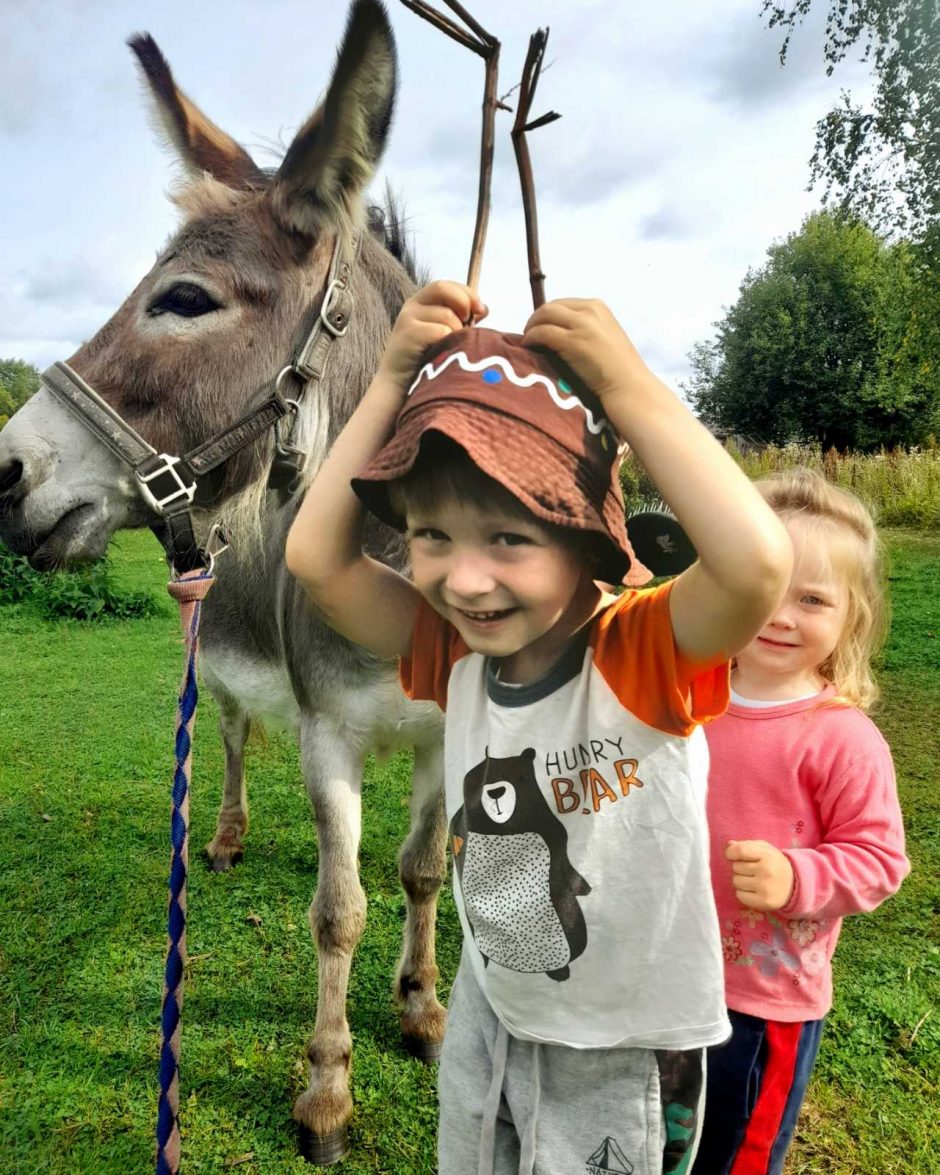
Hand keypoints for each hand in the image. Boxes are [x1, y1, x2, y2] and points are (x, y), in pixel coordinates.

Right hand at [378, 281, 486, 391]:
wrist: (398, 387)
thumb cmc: (424, 362)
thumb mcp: (443, 335)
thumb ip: (460, 319)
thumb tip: (483, 309)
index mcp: (420, 302)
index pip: (445, 285)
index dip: (466, 293)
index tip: (481, 309)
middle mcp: (411, 306)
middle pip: (443, 288)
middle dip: (463, 303)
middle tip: (470, 324)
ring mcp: (407, 319)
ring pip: (447, 315)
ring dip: (458, 332)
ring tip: (452, 347)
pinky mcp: (408, 334)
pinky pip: (441, 331)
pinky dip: (449, 342)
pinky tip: (444, 354)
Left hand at [521, 298, 648, 403]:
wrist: (629, 386)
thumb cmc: (617, 369)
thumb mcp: (604, 336)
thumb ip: (586, 327)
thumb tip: (559, 330)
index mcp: (598, 306)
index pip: (562, 303)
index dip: (546, 315)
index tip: (539, 327)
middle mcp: (590, 310)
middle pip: (550, 307)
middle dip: (535, 319)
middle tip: (528, 335)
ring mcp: (582, 325)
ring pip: (544, 316)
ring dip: (530, 328)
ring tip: (527, 342)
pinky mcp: (574, 342)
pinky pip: (542, 333)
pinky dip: (531, 338)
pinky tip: (528, 347)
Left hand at [725, 840, 794, 910]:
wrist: (794, 885)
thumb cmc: (774, 863)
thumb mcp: (765, 849)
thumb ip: (746, 845)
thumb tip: (729, 845)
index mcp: (767, 855)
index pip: (739, 850)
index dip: (731, 852)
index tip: (732, 855)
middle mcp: (766, 871)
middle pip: (735, 867)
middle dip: (740, 867)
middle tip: (752, 869)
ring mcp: (764, 888)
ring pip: (736, 881)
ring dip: (741, 880)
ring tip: (753, 879)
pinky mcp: (762, 902)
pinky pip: (739, 895)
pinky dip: (743, 893)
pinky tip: (753, 890)